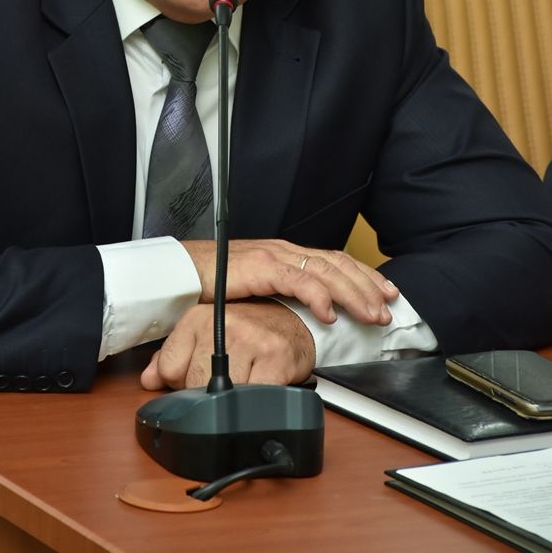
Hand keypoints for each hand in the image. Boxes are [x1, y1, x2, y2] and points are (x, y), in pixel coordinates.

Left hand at [140, 301, 315, 389]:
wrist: (295, 324)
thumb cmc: (247, 332)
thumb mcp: (206, 335)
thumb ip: (174, 355)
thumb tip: (148, 379)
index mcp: (199, 317)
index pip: (169, 368)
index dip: (181, 381)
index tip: (199, 373)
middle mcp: (222, 324)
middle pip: (192, 384)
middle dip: (206, 393)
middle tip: (227, 377)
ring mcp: (250, 340)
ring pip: (221, 395)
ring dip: (232, 400)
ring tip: (244, 378)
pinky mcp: (276, 359)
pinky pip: (251, 399)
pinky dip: (254, 403)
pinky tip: (260, 384)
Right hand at [181, 238, 396, 326]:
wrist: (181, 273)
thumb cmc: (212, 284)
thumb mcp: (255, 290)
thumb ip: (279, 298)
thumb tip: (305, 319)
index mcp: (285, 255)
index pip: (334, 261)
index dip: (363, 276)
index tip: (385, 292)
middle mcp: (284, 251)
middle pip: (338, 265)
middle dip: (367, 286)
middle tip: (388, 308)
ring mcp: (274, 257)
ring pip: (326, 272)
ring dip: (353, 294)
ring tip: (370, 314)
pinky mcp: (261, 268)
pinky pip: (298, 281)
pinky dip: (319, 297)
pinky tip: (331, 314)